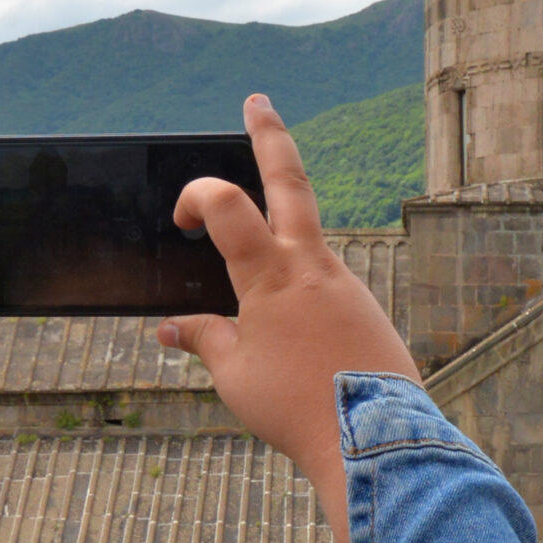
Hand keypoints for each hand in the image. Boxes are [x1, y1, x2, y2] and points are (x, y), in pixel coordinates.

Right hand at [156, 95, 417, 542]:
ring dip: (280, 241)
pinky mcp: (365, 307)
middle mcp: (313, 266)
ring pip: (307, 240)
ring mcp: (346, 282)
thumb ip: (203, 340)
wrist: (373, 438)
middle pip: (290, 180)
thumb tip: (169, 330)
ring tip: (261, 299)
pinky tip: (299, 343)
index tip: (181, 220)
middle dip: (270, 137)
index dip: (196, 196)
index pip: (227, 204)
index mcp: (272, 276)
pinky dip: (302, 295)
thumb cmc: (295, 408)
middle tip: (257, 103)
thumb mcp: (234, 376)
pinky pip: (324, 286)